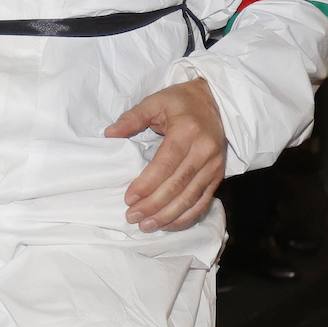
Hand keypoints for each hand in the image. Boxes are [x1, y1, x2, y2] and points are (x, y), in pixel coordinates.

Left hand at [105, 77, 226, 231]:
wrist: (215, 100)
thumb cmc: (181, 101)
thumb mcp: (155, 101)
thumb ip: (132, 118)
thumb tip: (109, 135)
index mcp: (187, 131)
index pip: (166, 164)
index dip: (147, 184)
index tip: (129, 198)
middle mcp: (204, 150)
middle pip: (178, 185)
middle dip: (154, 205)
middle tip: (132, 216)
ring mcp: (214, 165)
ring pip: (191, 198)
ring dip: (168, 216)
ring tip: (146, 225)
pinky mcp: (218, 175)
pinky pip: (203, 201)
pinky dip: (186, 217)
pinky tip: (169, 224)